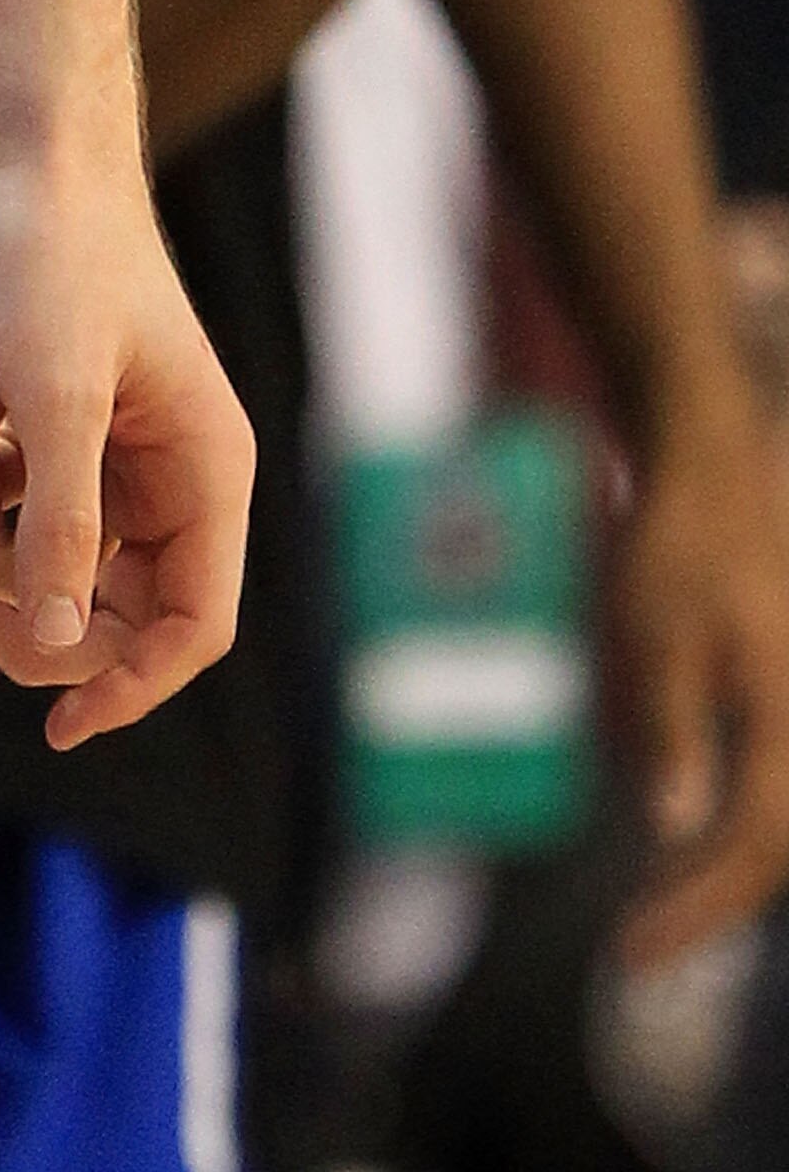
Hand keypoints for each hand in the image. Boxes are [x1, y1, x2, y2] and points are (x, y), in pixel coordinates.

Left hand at [0, 147, 254, 745]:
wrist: (19, 154)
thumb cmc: (59, 258)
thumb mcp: (58, 400)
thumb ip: (62, 526)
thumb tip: (58, 641)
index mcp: (204, 473)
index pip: (192, 624)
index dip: (132, 683)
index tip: (62, 725)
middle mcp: (162, 471)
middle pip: (112, 609)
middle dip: (42, 618)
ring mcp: (100, 447)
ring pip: (47, 560)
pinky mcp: (42, 420)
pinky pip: (7, 503)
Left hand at [609, 378, 788, 960]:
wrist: (724, 460)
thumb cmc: (685, 535)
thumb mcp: (657, 628)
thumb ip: (674, 729)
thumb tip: (676, 828)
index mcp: (787, 712)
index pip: (757, 843)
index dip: (700, 909)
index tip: (634, 948)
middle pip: (782, 846)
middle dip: (715, 902)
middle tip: (644, 937)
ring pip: (788, 822)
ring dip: (733, 869)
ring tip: (667, 899)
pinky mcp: (787, 696)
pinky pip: (783, 787)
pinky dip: (749, 824)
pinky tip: (698, 834)